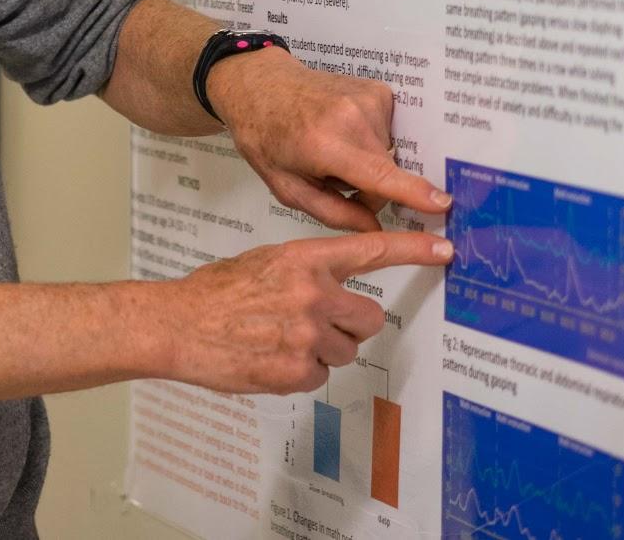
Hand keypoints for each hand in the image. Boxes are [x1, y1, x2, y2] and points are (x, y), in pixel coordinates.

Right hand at [157, 231, 452, 393]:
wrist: (179, 324)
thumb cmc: (217, 292)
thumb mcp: (266, 261)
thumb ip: (307, 271)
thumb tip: (336, 287)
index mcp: (306, 259)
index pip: (372, 250)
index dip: (414, 249)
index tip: (444, 247)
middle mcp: (314, 293)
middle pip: (370, 318)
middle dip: (352, 325)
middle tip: (319, 324)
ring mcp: (308, 334)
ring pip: (346, 351)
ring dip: (323, 351)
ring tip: (281, 341)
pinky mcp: (297, 370)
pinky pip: (320, 376)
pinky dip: (300, 373)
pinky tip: (270, 359)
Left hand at [207, 47, 450, 231]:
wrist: (262, 87)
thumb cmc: (267, 139)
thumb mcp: (288, 188)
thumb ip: (333, 213)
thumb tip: (376, 230)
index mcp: (324, 143)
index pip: (378, 174)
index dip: (412, 192)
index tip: (443, 203)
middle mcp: (352, 116)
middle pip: (386, 172)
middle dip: (369, 188)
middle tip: (333, 180)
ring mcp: (369, 98)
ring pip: (388, 154)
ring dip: (368, 163)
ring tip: (334, 151)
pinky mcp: (379, 90)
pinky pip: (388, 133)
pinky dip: (370, 141)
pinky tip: (344, 133)